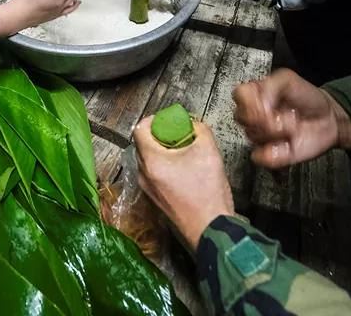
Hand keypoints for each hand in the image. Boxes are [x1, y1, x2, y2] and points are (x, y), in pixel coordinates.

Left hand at [133, 118, 234, 251]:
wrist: (210, 230)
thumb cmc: (207, 192)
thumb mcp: (209, 152)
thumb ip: (200, 130)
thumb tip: (193, 125)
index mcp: (151, 161)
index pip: (139, 129)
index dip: (154, 119)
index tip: (170, 120)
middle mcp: (143, 175)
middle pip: (144, 145)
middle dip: (161, 135)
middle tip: (180, 134)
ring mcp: (147, 190)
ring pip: (149, 161)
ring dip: (164, 152)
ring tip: (185, 152)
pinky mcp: (155, 200)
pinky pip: (154, 175)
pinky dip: (165, 167)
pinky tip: (185, 170)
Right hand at [233, 68, 350, 169]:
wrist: (328, 118)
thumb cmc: (307, 97)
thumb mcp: (288, 80)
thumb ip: (270, 86)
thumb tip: (259, 105)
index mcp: (254, 94)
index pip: (238, 95)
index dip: (252, 100)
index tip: (269, 102)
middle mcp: (253, 115)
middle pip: (242, 117)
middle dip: (268, 117)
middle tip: (286, 113)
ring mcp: (260, 136)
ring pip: (253, 136)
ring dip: (279, 131)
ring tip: (293, 125)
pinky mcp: (269, 155)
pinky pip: (261, 157)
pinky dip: (276, 152)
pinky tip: (289, 144)